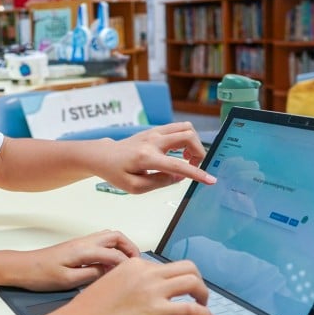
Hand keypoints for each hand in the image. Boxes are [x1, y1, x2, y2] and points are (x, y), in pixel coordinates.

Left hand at [11, 229, 139, 290]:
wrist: (23, 267)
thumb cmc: (41, 275)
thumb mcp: (68, 281)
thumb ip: (92, 275)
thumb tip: (110, 272)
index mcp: (83, 250)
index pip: (115, 253)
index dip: (128, 264)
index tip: (135, 274)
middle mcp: (83, 242)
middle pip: (116, 236)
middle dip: (130, 248)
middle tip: (136, 264)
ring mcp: (80, 243)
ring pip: (108, 237)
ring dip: (121, 247)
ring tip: (126, 265)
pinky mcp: (77, 247)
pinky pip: (100, 243)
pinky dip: (111, 250)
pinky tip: (109, 265)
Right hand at [64, 257, 211, 314]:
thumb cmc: (90, 308)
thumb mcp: (112, 282)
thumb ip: (132, 280)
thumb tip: (146, 290)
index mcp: (134, 264)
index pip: (164, 266)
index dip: (173, 279)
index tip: (176, 289)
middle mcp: (146, 272)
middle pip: (186, 267)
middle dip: (196, 279)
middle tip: (196, 292)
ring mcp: (153, 290)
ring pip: (192, 281)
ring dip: (202, 293)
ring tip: (202, 304)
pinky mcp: (157, 310)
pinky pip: (190, 309)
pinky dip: (202, 313)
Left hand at [96, 122, 215, 193]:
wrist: (103, 155)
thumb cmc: (116, 173)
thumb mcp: (134, 187)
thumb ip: (159, 182)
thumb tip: (179, 177)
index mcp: (146, 158)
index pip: (177, 165)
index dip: (196, 173)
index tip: (210, 180)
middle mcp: (153, 141)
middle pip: (188, 136)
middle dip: (199, 152)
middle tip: (193, 165)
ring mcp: (154, 132)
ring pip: (185, 127)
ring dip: (193, 143)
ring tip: (186, 157)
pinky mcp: (155, 130)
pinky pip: (178, 128)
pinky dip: (186, 138)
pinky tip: (178, 152)